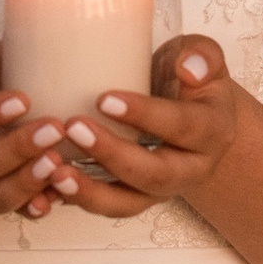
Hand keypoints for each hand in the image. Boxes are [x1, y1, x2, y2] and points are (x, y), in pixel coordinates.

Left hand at [45, 33, 241, 219]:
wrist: (191, 113)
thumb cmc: (189, 81)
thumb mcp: (202, 58)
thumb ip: (201, 55)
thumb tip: (187, 68)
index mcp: (213, 130)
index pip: (182, 126)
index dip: (144, 115)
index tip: (104, 99)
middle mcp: (193, 169)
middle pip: (155, 174)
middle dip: (112, 154)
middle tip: (73, 128)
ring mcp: (163, 190)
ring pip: (128, 203)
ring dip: (90, 191)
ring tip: (55, 171)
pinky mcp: (136, 199)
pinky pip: (107, 208)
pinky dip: (77, 199)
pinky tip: (49, 184)